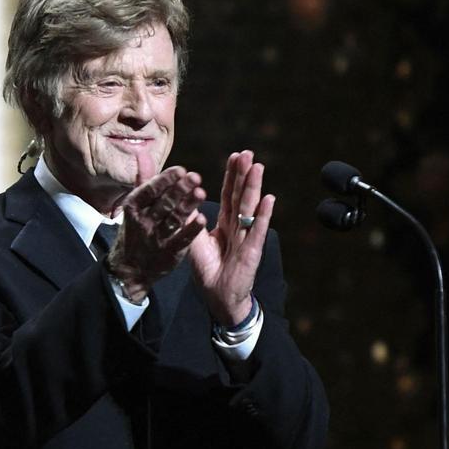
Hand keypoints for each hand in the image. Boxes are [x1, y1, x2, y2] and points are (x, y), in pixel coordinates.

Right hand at [107, 150, 206, 301]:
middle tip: (195, 177)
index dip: (165, 179)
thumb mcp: (134, 205)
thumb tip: (142, 153)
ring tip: (201, 193)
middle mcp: (143, 222)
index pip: (150, 190)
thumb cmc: (135, 229)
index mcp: (133, 207)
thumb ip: (144, 179)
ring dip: (187, 206)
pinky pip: (181, 241)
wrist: (129, 268)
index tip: (181, 169)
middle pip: (164, 204)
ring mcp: (156, 239)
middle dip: (180, 190)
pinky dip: (191, 231)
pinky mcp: (168, 254)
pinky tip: (202, 220)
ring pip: (173, 220)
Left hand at [188, 150, 274, 326]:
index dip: (231, 175)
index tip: (234, 155)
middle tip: (247, 152)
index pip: (228, 194)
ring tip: (258, 166)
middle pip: (240, 195)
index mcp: (225, 222)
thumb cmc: (209, 270)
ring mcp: (247, 236)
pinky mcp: (252, 251)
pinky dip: (263, 215)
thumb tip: (179, 198)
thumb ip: (189, 221)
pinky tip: (269, 199)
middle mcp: (238, 226)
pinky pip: (257, 230)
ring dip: (254, 187)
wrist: (218, 296)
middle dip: (244, 174)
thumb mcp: (194, 241)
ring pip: (250, 207)